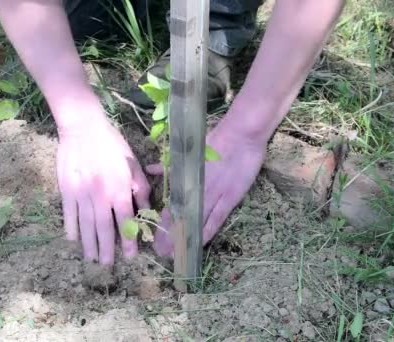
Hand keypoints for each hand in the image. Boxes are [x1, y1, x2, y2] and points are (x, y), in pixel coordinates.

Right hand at [56, 112, 150, 264]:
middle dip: (106, 249)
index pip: (125, 221)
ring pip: (86, 225)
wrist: (83, 128)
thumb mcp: (132, 164)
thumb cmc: (112, 144)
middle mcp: (100, 196)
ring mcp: (81, 195)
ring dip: (89, 244)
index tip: (130, 257)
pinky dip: (71, 229)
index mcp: (119, 189)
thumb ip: (139, 188)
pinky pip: (69, 215)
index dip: (128, 241)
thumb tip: (145, 209)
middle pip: (103, 229)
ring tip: (91, 259)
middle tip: (108, 265)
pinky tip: (73, 240)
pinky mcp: (66, 190)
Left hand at [147, 118, 266, 256]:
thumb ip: (169, 164)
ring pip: (194, 222)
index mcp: (185, 179)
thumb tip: (151, 169)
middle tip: (160, 252)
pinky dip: (205, 234)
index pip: (171, 205)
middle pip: (180, 217)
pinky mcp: (230, 199)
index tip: (153, 235)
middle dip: (169, 236)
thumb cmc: (215, 139)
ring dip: (184, 239)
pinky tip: (196, 246)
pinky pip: (215, 221)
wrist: (241, 135)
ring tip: (174, 255)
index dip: (162, 222)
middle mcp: (196, 190)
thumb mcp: (188, 151)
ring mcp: (213, 196)